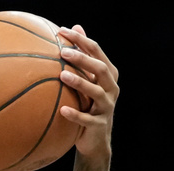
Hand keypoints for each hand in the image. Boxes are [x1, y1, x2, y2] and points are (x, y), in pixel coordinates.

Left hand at [57, 25, 118, 158]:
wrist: (95, 140)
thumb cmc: (87, 106)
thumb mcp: (87, 82)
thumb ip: (83, 57)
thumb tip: (75, 26)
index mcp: (108, 75)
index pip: (96, 52)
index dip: (82, 40)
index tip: (63, 30)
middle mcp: (111, 88)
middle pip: (100, 69)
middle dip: (83, 59)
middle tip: (63, 52)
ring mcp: (107, 106)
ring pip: (96, 92)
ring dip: (80, 82)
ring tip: (62, 76)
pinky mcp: (99, 124)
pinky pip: (87, 119)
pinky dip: (75, 114)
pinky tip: (62, 110)